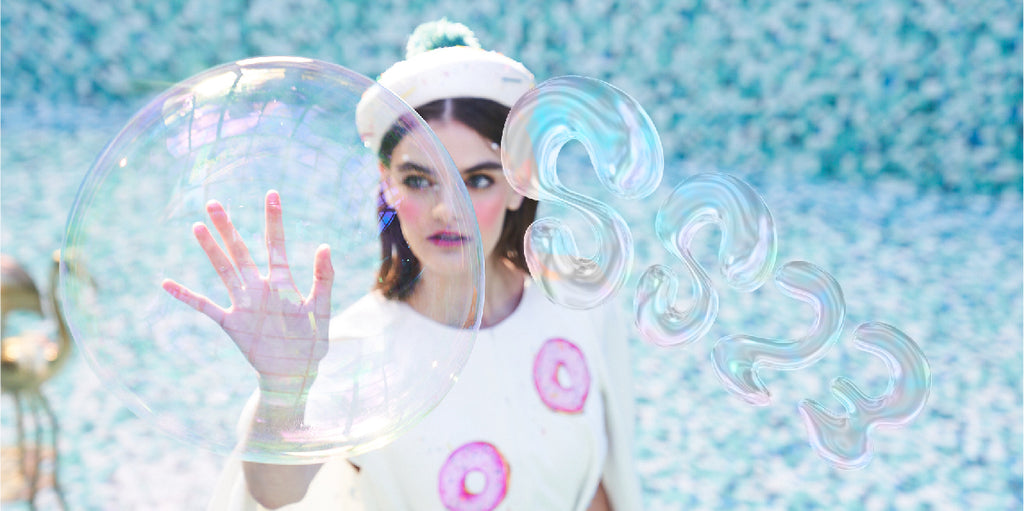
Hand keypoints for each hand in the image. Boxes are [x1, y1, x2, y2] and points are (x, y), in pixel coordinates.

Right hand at [162, 191, 333, 407]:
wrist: (294, 373)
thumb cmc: (311, 342)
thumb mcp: (321, 308)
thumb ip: (323, 278)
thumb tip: (324, 245)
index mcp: (283, 283)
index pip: (276, 244)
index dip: (273, 219)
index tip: (271, 193)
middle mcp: (259, 288)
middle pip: (240, 251)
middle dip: (228, 228)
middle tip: (214, 202)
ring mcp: (243, 304)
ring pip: (223, 271)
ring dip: (211, 250)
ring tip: (197, 227)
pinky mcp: (231, 323)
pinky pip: (205, 307)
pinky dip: (187, 296)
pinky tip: (167, 283)